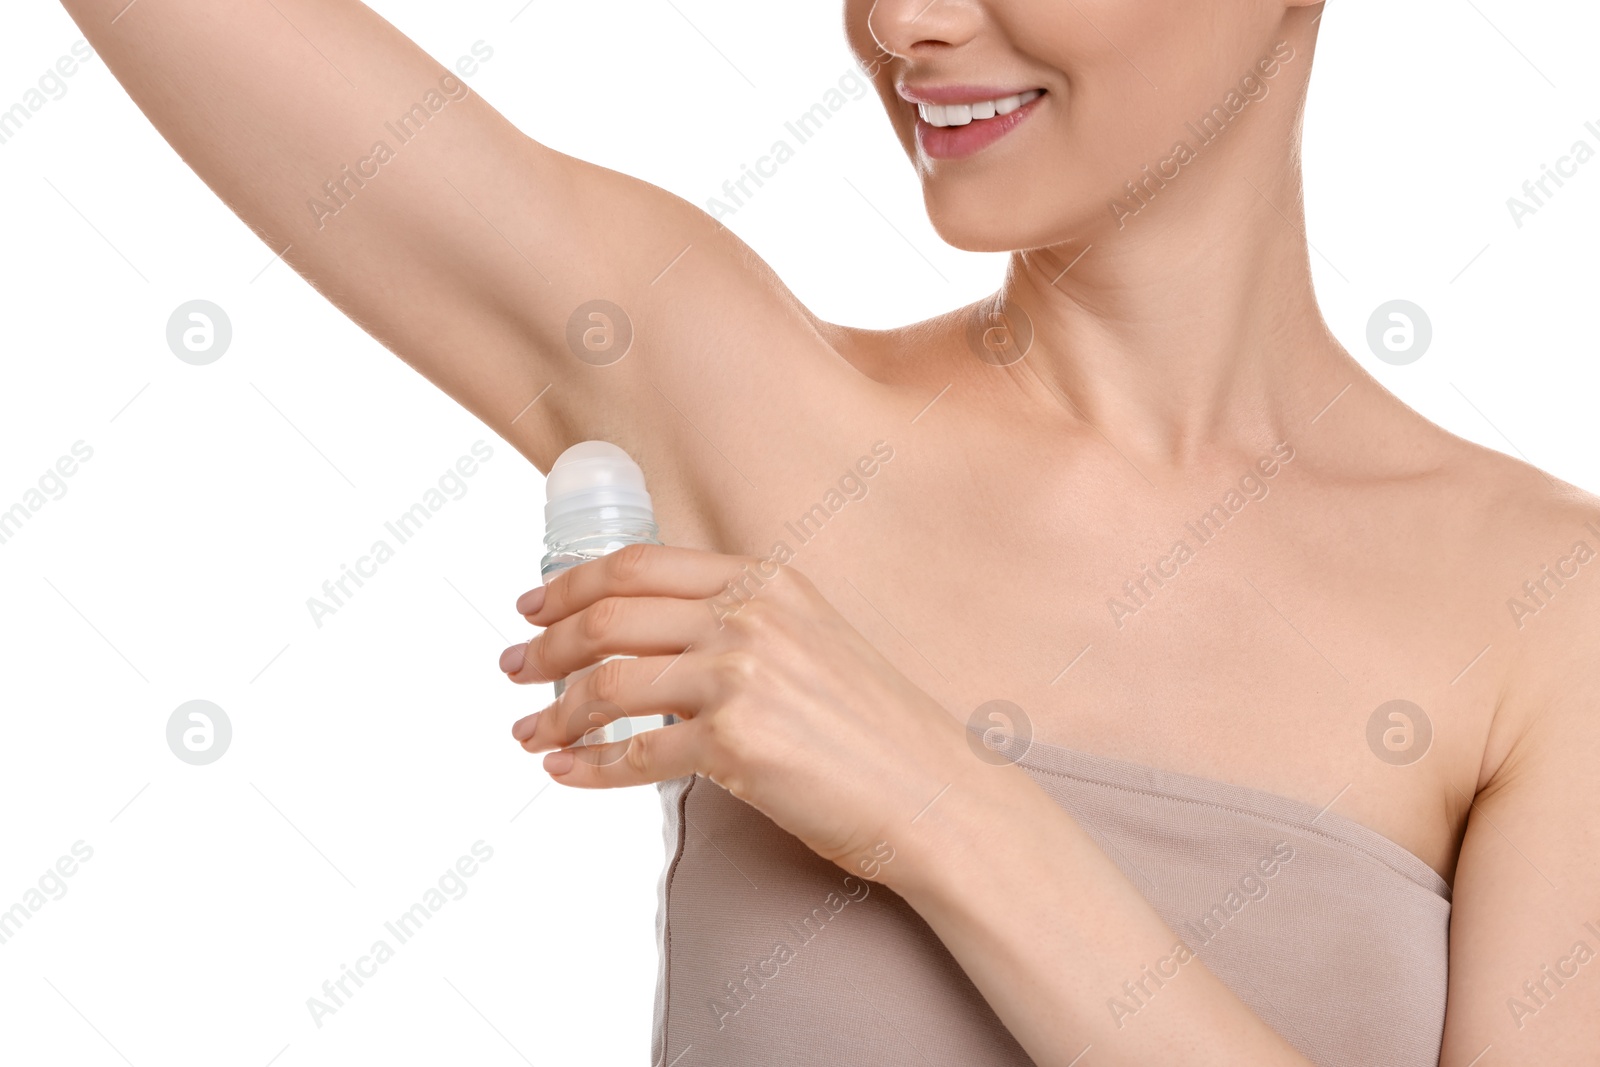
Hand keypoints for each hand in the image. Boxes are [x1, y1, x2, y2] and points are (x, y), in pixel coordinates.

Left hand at [498, 543, 981, 875]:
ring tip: (528, 732)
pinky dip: (587, 767)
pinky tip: (565, 773)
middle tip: (511, 667)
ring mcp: (743, 677)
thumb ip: (742, 624)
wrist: (936, 792)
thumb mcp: (814, 640)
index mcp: (766, 579)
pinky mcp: (737, 745)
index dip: (571, 583)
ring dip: (552, 711)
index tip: (534, 605)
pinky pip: (634, 754)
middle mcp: (751, 616)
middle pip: (609, 616)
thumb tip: (655, 644)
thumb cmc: (877, 728)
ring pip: (608, 684)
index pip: (639, 565)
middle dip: (544, 645)